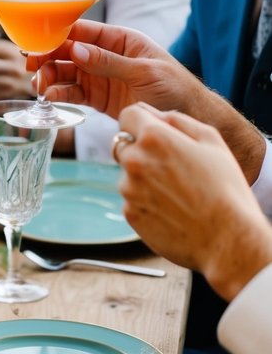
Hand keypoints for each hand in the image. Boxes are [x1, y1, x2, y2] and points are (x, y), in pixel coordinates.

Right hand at [27, 20, 196, 119]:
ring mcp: (101, 77)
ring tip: (40, 87)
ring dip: (50, 77)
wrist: (190, 119)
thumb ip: (109, 62)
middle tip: (33, 68)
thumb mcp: (144, 72)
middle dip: (49, 57)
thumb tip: (76, 50)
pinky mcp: (99, 98)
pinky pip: (74, 92)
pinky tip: (51, 97)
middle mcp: (107, 55)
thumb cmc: (176, 88)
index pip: (84, 31)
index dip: (58, 35)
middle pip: (69, 51)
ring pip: (67, 72)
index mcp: (121, 40)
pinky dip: (60, 94)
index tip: (38, 43)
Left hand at [115, 103, 271, 300]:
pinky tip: (172, 210)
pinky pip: (132, 200)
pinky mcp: (129, 213)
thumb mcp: (211, 141)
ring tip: (178, 194)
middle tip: (172, 168)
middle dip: (141, 151)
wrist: (228, 239)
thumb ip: (177, 120)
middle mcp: (134, 160)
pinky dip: (146, 203)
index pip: (128, 115)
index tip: (152, 134)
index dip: (141, 122)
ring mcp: (129, 189)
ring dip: (144, 179)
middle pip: (124, 145)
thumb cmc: (225, 189)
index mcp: (154, 137)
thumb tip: (154, 114)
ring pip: (128, 175)